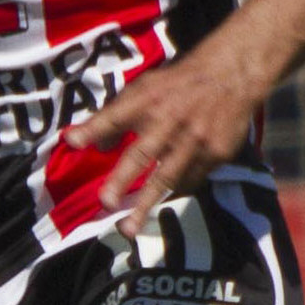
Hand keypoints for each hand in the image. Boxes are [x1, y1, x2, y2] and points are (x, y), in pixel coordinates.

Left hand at [65, 38, 267, 235]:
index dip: (94, 129)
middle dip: (122, 180)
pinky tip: (164, 198)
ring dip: (147, 204)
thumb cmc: (177, 85)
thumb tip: (78, 143)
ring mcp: (195, 140)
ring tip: (129, 228)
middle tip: (106, 204)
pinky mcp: (217, 153)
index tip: (73, 143)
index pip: (115, 116)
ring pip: (167, 178)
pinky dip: (175, 190)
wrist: (232, 76)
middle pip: (141, 154)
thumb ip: (113, 116)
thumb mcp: (143, 89)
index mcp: (148, 101)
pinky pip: (191, 179)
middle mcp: (170, 121)